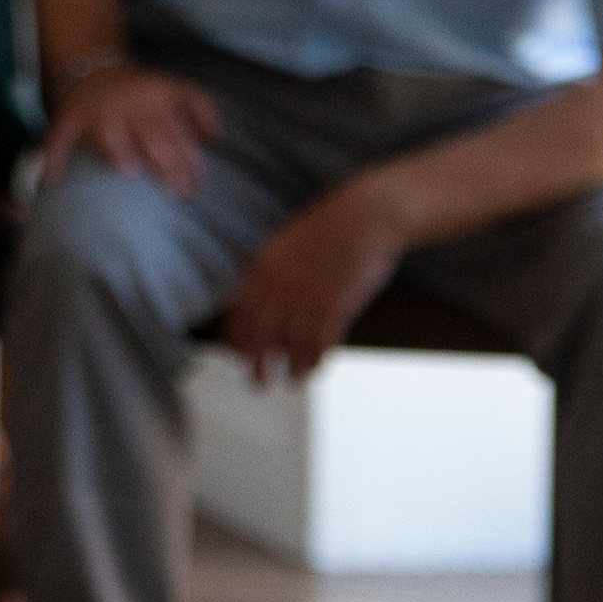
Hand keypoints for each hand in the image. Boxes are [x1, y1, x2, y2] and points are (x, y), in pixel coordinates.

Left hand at [42, 61, 220, 195]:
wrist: (94, 66)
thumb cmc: (82, 106)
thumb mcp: (63, 124)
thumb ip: (54, 152)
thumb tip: (45, 182)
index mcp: (103, 112)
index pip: (112, 134)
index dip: (119, 152)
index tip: (131, 173)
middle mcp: (131, 101)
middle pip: (152, 134)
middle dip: (167, 163)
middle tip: (180, 192)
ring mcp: (155, 91)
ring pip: (176, 125)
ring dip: (190, 155)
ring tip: (198, 182)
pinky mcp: (173, 84)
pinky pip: (195, 99)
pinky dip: (207, 116)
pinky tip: (213, 138)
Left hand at [222, 187, 404, 382]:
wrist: (366, 217)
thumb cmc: (331, 228)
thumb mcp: (288, 244)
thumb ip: (273, 271)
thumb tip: (262, 299)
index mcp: (264, 265)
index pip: (241, 311)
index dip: (238, 338)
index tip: (237, 357)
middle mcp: (279, 284)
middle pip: (259, 333)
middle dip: (255, 363)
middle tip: (256, 384)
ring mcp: (306, 297)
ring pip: (289, 345)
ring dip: (287, 370)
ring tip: (288, 384)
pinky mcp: (334, 307)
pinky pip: (319, 343)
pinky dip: (314, 362)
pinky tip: (312, 373)